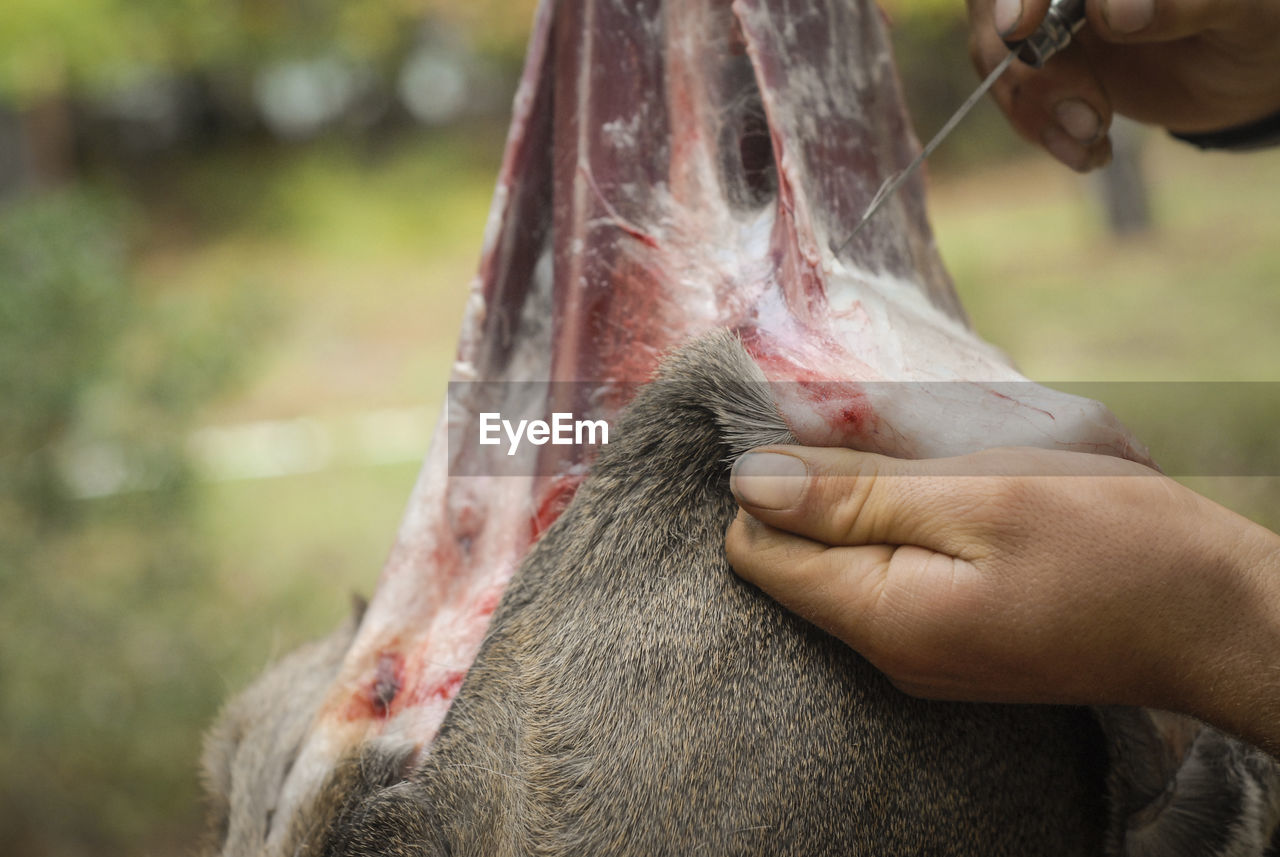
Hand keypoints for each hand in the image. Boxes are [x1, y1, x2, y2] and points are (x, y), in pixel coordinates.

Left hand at [724, 445, 1279, 753]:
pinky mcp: (949, 643)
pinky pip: (884, 582)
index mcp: (879, 618)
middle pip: (791, 563)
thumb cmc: (1110, 544)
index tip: (830, 438)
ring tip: (930, 474)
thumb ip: (854, 494)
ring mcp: (918, 655)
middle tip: (889, 448)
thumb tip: (747, 481)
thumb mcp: (976, 497)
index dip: (773, 484)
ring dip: (862, 510)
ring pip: (838, 568)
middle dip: (816, 495)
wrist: (1214, 615)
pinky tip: (947, 507)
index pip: (756, 553)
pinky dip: (895, 535)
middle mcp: (884, 653)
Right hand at [965, 0, 1279, 169]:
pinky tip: (1089, 151)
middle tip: (1088, 118)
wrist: (1241, 72)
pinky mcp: (1042, 61)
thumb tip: (1114, 14)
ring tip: (1093, 140)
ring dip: (1033, 108)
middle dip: (1027, 65)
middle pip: (997, 3)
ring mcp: (1049, 13)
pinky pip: (1011, 92)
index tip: (1020, 27)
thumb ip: (1184, 1)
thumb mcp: (1243, 10)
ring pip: (995, 51)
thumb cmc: (1256, 23)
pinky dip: (1041, 130)